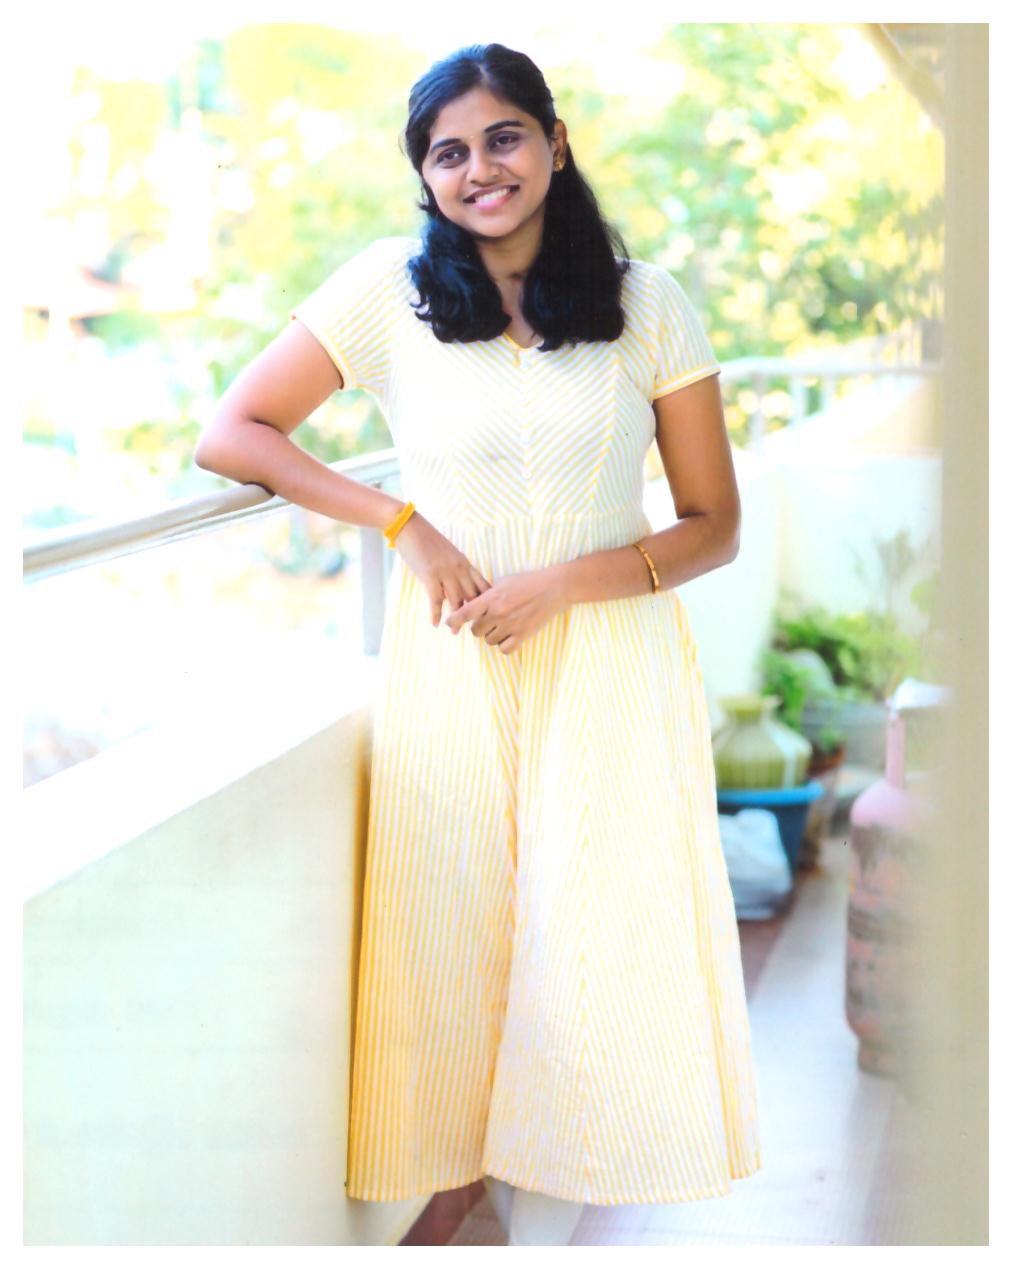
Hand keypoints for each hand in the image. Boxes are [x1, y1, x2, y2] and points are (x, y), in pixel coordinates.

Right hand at [393, 510, 492, 625]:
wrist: (410, 526)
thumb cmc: (428, 540)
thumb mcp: (449, 554)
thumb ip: (456, 569)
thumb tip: (457, 586)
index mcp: (465, 563)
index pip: (483, 585)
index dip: (487, 601)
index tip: (488, 615)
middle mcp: (459, 569)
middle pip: (473, 596)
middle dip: (475, 614)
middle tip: (475, 629)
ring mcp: (445, 573)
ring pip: (456, 601)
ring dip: (456, 619)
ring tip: (455, 632)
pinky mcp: (430, 576)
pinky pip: (435, 600)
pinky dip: (435, 614)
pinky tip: (435, 624)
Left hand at [443, 566, 569, 655]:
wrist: (553, 588)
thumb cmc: (528, 582)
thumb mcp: (503, 581)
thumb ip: (487, 593)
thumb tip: (473, 603)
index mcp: (492, 598)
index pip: (465, 613)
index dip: (453, 620)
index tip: (448, 623)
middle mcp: (498, 613)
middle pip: (476, 631)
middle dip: (478, 627)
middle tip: (487, 622)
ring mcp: (511, 625)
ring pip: (489, 640)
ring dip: (492, 636)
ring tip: (502, 626)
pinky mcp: (523, 635)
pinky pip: (504, 649)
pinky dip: (504, 645)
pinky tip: (509, 637)